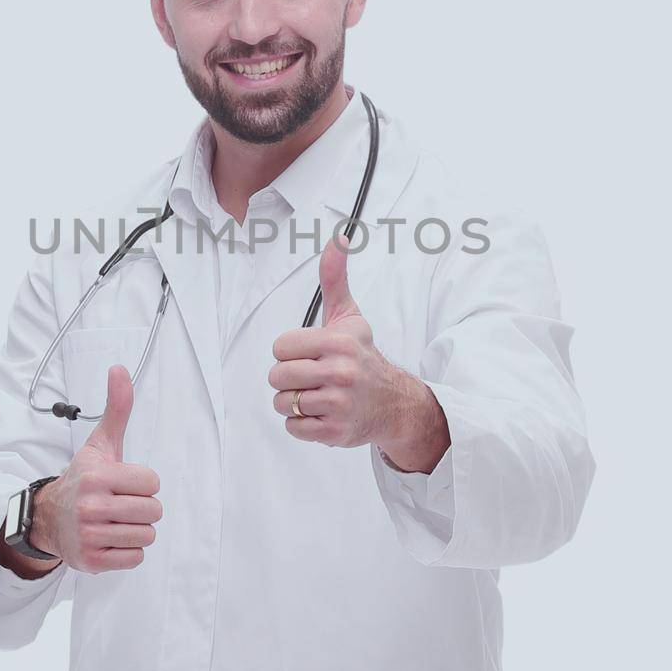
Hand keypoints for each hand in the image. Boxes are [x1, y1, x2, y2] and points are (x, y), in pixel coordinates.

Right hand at [32, 365, 162, 572]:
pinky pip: (135, 558)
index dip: (143, 482)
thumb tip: (119, 369)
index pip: (152, 482)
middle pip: (153, 511)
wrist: (50, 518)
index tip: (123, 483)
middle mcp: (91, 507)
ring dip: (136, 529)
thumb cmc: (84, 479)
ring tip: (116, 521)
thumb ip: (117, 408)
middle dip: (142, 507)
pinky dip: (128, 551)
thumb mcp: (100, 444)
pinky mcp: (92, 561)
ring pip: (147, 535)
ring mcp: (90, 536)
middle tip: (121, 504)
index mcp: (97, 476)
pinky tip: (111, 538)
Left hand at [269, 234, 437, 454]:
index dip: (289, 352)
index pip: (280, 348)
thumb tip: (337, 238)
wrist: (394, 403)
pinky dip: (302, 423)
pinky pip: (294, 427)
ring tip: (316, 395)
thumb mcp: (349, 316)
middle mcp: (340, 373)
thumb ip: (335, 278)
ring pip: (283, 403)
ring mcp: (338, 405)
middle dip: (289, 378)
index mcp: (338, 343)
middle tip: (311, 377)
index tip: (309, 354)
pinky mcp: (335, 432)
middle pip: (277, 376)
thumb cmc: (362, 356)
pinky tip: (322, 413)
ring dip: (294, 402)